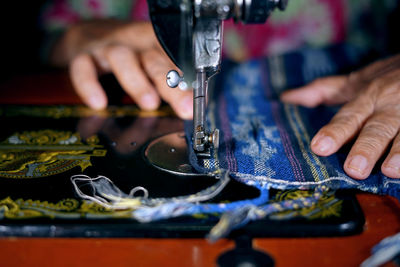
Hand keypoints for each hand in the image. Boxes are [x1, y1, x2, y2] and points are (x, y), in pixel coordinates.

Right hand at [51, 20, 192, 118]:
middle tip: (183, 107)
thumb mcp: (151, 62)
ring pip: (123, 58)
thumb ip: (169, 82)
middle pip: (155, 59)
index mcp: (156, 44)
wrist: (89, 35)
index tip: (195, 102)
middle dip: (171, 85)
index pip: (175, 59)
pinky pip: (83, 67)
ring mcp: (108, 48)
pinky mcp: (84, 55)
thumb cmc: (129, 55)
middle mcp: (134, 43)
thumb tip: (190, 108)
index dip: (187, 80)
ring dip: (137, 82)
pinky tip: (99, 103)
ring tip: (150, 104)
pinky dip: (89, 85)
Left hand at [281, 54, 399, 178]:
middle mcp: (389, 107)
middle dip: (366, 148)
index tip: (319, 147)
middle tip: (354, 169)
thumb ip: (322, 91)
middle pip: (377, 129)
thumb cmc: (386, 77)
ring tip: (391, 171)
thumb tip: (286, 98)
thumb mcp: (354, 81)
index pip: (347, 117)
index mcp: (366, 98)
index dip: (334, 132)